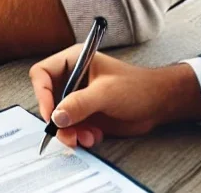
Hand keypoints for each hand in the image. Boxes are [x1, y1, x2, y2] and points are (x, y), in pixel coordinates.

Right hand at [29, 46, 200, 148]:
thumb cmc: (137, 87)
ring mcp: (78, 97)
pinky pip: (71, 128)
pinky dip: (79, 136)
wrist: (158, 104)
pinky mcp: (85, 114)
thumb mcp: (106, 93)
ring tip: (86, 138)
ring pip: (58, 118)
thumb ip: (79, 103)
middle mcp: (73, 78)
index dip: (42, 94)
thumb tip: (56, 116)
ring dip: (69, 132)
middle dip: (57, 120)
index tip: (51, 114)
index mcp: (74, 61)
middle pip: (48, 100)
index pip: (42, 74)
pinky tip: (95, 137)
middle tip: (68, 135)